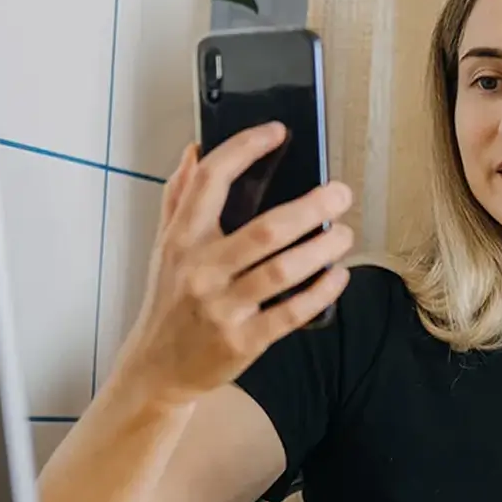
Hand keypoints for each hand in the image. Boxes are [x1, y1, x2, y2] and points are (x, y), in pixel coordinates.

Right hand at [111, 122, 355, 406]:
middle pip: (265, 229)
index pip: (210, 180)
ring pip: (283, 270)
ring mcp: (222, 307)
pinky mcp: (243, 341)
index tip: (277, 133)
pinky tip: (338, 275)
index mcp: (182, 239)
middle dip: (312, 207)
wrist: (157, 368)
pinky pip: (291, 312)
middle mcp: (200, 270)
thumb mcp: (164, 247)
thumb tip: (194, 151)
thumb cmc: (169, 302)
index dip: (245, 149)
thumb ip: (178, 198)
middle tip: (341, 193)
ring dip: (323, 248)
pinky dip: (320, 292)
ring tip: (345, 234)